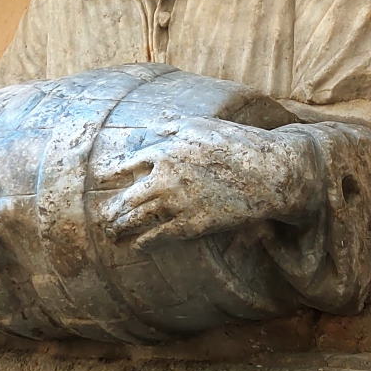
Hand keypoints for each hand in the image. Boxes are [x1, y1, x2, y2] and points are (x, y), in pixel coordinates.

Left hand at [98, 117, 318, 248]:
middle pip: (128, 196)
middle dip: (113, 210)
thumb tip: (155, 124)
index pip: (129, 164)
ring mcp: (177, 201)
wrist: (266, 172)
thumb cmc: (237, 143)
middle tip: (104, 219)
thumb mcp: (203, 125)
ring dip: (122, 228)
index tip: (105, 181)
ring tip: (113, 234)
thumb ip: (174, 126)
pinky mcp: (191, 224)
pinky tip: (138, 246)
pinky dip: (145, 242)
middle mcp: (165, 176)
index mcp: (166, 149)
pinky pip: (159, 236)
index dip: (115, 174)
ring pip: (138, 218)